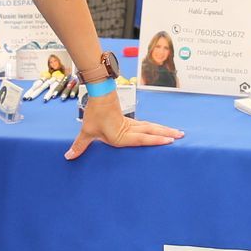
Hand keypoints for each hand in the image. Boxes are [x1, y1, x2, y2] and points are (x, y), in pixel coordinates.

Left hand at [65, 96, 181, 160]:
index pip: (142, 138)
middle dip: (166, 134)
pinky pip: (147, 126)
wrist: (100, 94)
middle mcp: (129, 130)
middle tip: (181, 136)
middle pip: (152, 132)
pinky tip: (162, 131)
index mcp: (121, 135)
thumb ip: (80, 145)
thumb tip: (68, 156)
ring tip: (179, 133)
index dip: (156, 140)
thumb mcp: (87, 131)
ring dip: (165, 130)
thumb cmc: (95, 113)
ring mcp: (132, 125)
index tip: (170, 140)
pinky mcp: (131, 122)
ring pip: (152, 128)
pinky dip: (157, 129)